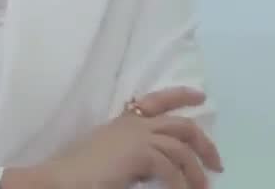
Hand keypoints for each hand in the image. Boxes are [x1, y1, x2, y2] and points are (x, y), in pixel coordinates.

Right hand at [38, 87, 222, 188]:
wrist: (57, 179)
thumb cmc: (76, 171)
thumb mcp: (107, 156)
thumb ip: (130, 155)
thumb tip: (153, 166)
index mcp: (125, 121)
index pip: (158, 99)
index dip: (182, 95)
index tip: (201, 97)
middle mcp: (134, 124)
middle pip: (182, 126)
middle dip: (204, 143)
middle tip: (217, 163)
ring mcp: (138, 137)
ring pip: (181, 149)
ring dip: (196, 171)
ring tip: (203, 188)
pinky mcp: (139, 154)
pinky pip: (170, 169)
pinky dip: (179, 184)